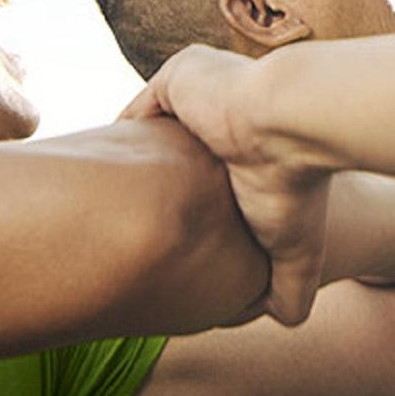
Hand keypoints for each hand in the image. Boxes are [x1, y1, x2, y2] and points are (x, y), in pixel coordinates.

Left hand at [128, 47, 327, 324]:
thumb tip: (289, 322)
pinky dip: (123, 133)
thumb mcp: (295, 245)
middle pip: (172, 149)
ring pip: (153, 128)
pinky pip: (140, 106)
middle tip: (120, 223)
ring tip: (99, 199)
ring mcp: (201, 89)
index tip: (153, 236)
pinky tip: (102, 168)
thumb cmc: (293, 185)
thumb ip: (290, 282)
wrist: (289, 124)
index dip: (179, 202)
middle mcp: (224, 113)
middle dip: (147, 180)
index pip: (203, 173)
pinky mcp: (181, 74)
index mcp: (247, 145)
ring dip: (131, 156)